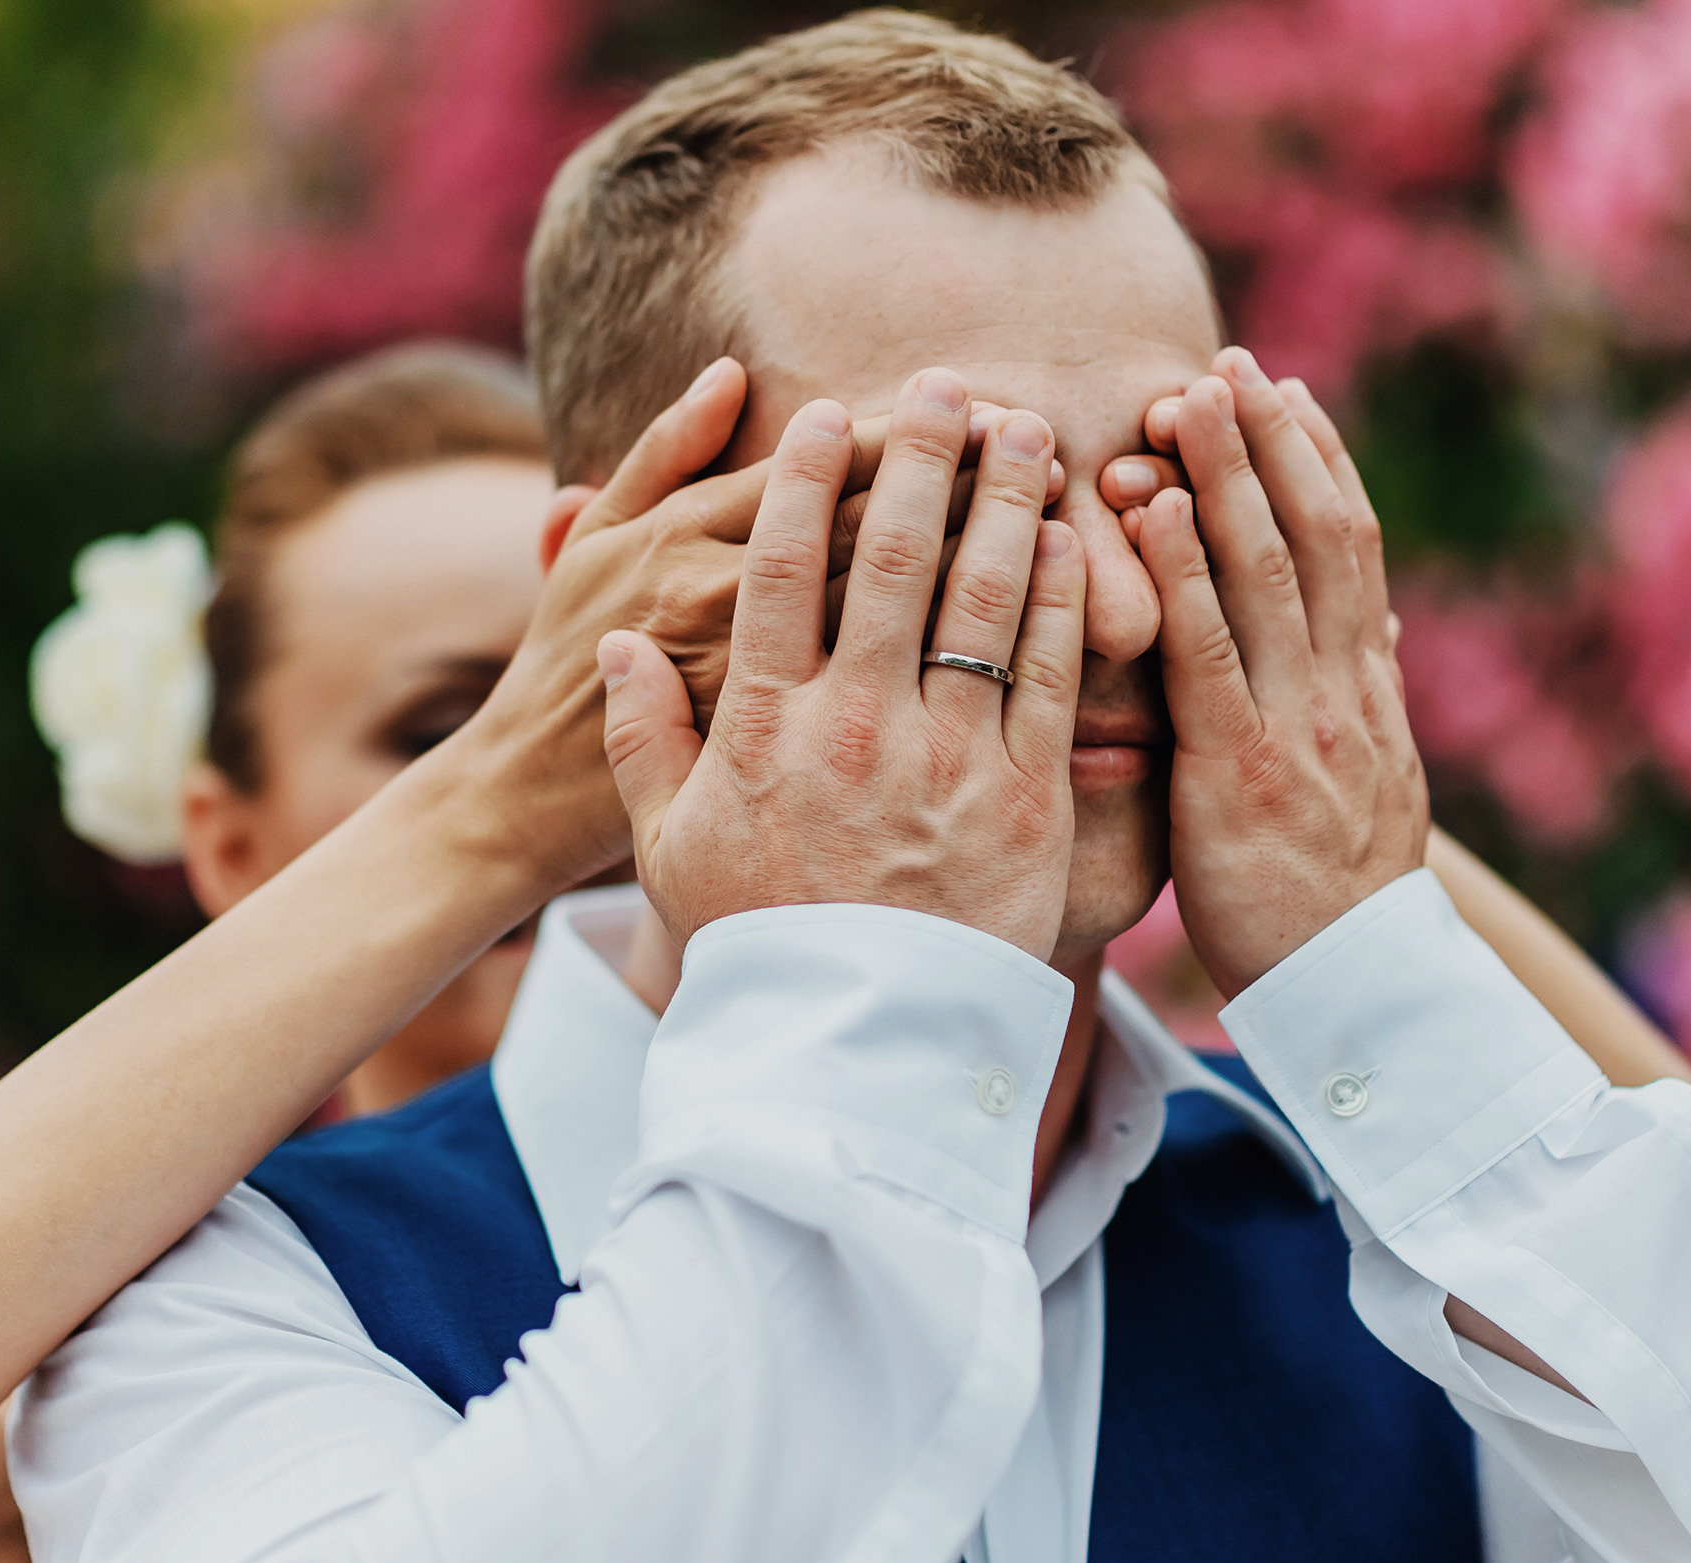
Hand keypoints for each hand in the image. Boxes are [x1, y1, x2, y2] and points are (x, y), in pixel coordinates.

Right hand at [455, 360, 1057, 884]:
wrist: (852, 1050)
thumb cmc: (757, 943)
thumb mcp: (666, 849)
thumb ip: (645, 740)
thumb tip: (620, 650)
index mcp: (764, 728)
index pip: (778, 572)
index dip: (802, 481)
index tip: (824, 417)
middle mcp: (854, 726)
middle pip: (889, 557)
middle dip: (921, 455)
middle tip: (948, 384)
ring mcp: (945, 759)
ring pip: (981, 598)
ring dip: (1007, 499)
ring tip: (1026, 430)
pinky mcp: (1024, 799)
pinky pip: (1052, 675)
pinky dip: (1061, 598)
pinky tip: (1070, 539)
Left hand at [1137, 347, 1426, 994]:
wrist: (1364, 1000)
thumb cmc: (1336, 901)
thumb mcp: (1357, 788)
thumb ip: (1341, 708)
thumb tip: (1358, 645)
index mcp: (1367, 689)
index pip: (1350, 547)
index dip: (1316, 462)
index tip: (1283, 389)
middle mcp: (1345, 688)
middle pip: (1315, 536)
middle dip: (1271, 443)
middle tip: (1225, 361)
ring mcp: (1301, 723)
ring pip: (1268, 573)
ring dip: (1227, 477)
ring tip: (1185, 397)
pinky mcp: (1243, 769)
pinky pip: (1211, 653)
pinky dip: (1184, 571)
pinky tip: (1151, 509)